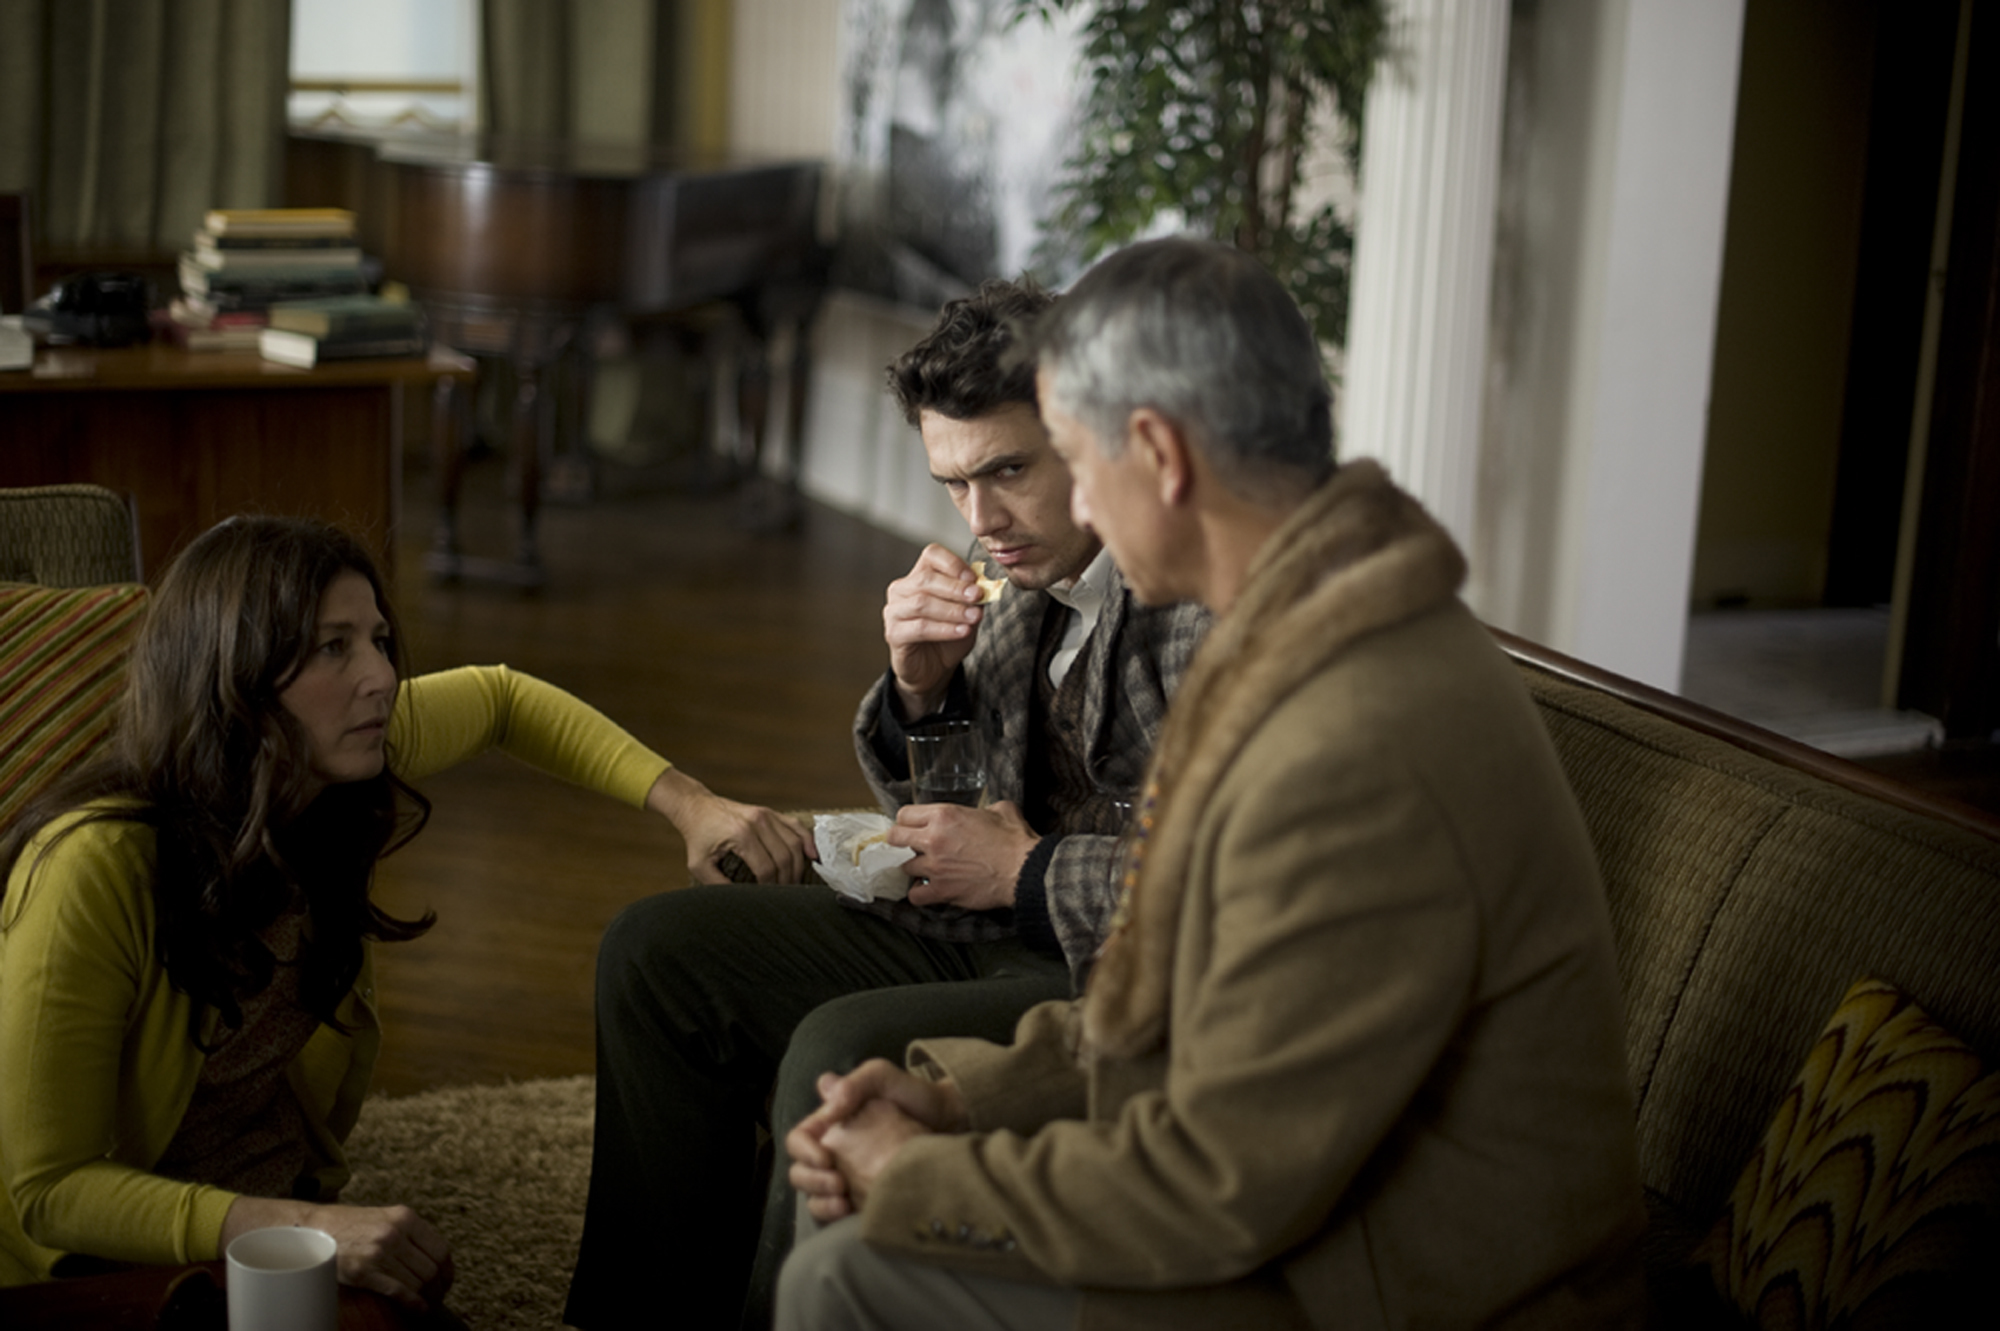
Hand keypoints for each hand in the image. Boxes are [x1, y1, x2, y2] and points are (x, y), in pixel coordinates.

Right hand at [221, 1198, 452, 1310]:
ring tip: (424, 1304)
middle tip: (436, 1298)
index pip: (441, 1249)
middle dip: (438, 1287)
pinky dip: (413, 1304)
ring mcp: (380, 1251)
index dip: (447, 1271)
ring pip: (418, 1281)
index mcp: (406, 1217)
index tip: (445, 1282)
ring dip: (426, 1297)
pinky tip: (417, 1310)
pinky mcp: (364, 1271)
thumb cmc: (349, 1226)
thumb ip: (408, 1233)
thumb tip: (433, 1258)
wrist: (312, 1228)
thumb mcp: (384, 1218)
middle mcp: (395, 1232)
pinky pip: (399, 1291)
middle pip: (432, 1268)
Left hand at [646, 768, 815, 882]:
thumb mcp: (699, 865)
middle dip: (787, 880)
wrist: (697, 808)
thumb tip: (740, 902)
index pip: (766, 868)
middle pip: (784, 857)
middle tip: (784, 895)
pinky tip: (813, 856)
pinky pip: (797, 827)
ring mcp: (767, 815)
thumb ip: (717, 885)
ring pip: (795, 844)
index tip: (768, 898)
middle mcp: (757, 822)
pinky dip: (808, 842)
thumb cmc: (698, 837)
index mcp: (741, 835)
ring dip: (798, 866)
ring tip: (794, 882)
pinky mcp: (771, 812)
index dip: (770, 887)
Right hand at [786, 1062, 966, 1219]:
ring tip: (844, 1202)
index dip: (803, 1150)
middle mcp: (832, 1151)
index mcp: (830, 1123)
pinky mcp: (861, 1199)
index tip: (826, 1157)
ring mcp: (846, 1177)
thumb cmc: (914, 1096)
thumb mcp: (883, 1077)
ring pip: (814, 1197)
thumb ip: (855, 1083)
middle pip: (800, 1172)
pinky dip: (836, 1218)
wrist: (950, 1122)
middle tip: (839, 1183)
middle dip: (812, 1181)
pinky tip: (852, 1214)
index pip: (799, 1139)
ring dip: (821, 1203)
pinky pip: (836, 1215)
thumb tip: (827, 1099)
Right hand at [883, 544, 986, 717]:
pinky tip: (962, 631)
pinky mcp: (893, 634)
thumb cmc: (948, 635)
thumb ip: (972, 599)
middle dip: (956, 588)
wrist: (933, 668)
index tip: (974, 578)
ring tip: (974, 617)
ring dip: (952, 609)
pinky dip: (944, 629)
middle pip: (926, 579)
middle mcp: (901, 589)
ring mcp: (894, 611)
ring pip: (922, 603)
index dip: (953, 563)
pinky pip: (920, 628)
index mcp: (919, 576)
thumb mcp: (966, 613)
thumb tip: (982, 587)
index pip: (932, 555)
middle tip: (978, 596)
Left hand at [891, 800, 1037, 910]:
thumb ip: (985, 808)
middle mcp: (934, 839)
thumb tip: (986, 812)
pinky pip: (915, 895)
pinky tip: (928, 890)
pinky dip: (919, 894)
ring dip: (914, 868)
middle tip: (909, 847)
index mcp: (945, 815)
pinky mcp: (942, 891)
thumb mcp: (1001, 810)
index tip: (912, 827)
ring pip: (904, 867)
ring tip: (925, 870)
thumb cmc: (1015, 840)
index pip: (904, 814)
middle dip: (900, 841)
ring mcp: (935, 867)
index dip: (907, 820)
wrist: (1024, 869)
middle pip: (895, 837)